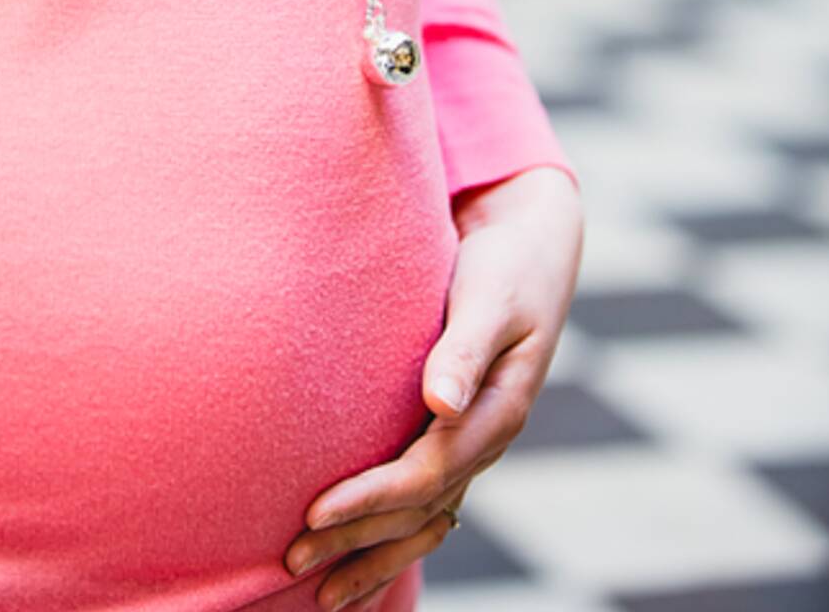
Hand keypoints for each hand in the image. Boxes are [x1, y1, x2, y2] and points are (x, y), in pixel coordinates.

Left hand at [282, 166, 584, 611]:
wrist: (533, 250)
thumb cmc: (506, 267)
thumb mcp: (491, 299)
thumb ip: (466, 348)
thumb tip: (441, 403)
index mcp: (499, 409)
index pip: (429, 472)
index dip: (373, 497)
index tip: (315, 512)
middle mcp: (487, 435)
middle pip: (422, 508)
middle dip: (361, 539)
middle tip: (295, 563)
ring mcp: (474, 438)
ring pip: (427, 516)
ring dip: (377, 553)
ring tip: (325, 595)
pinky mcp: (459, 428)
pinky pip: (428, 497)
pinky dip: (396, 533)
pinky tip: (362, 557)